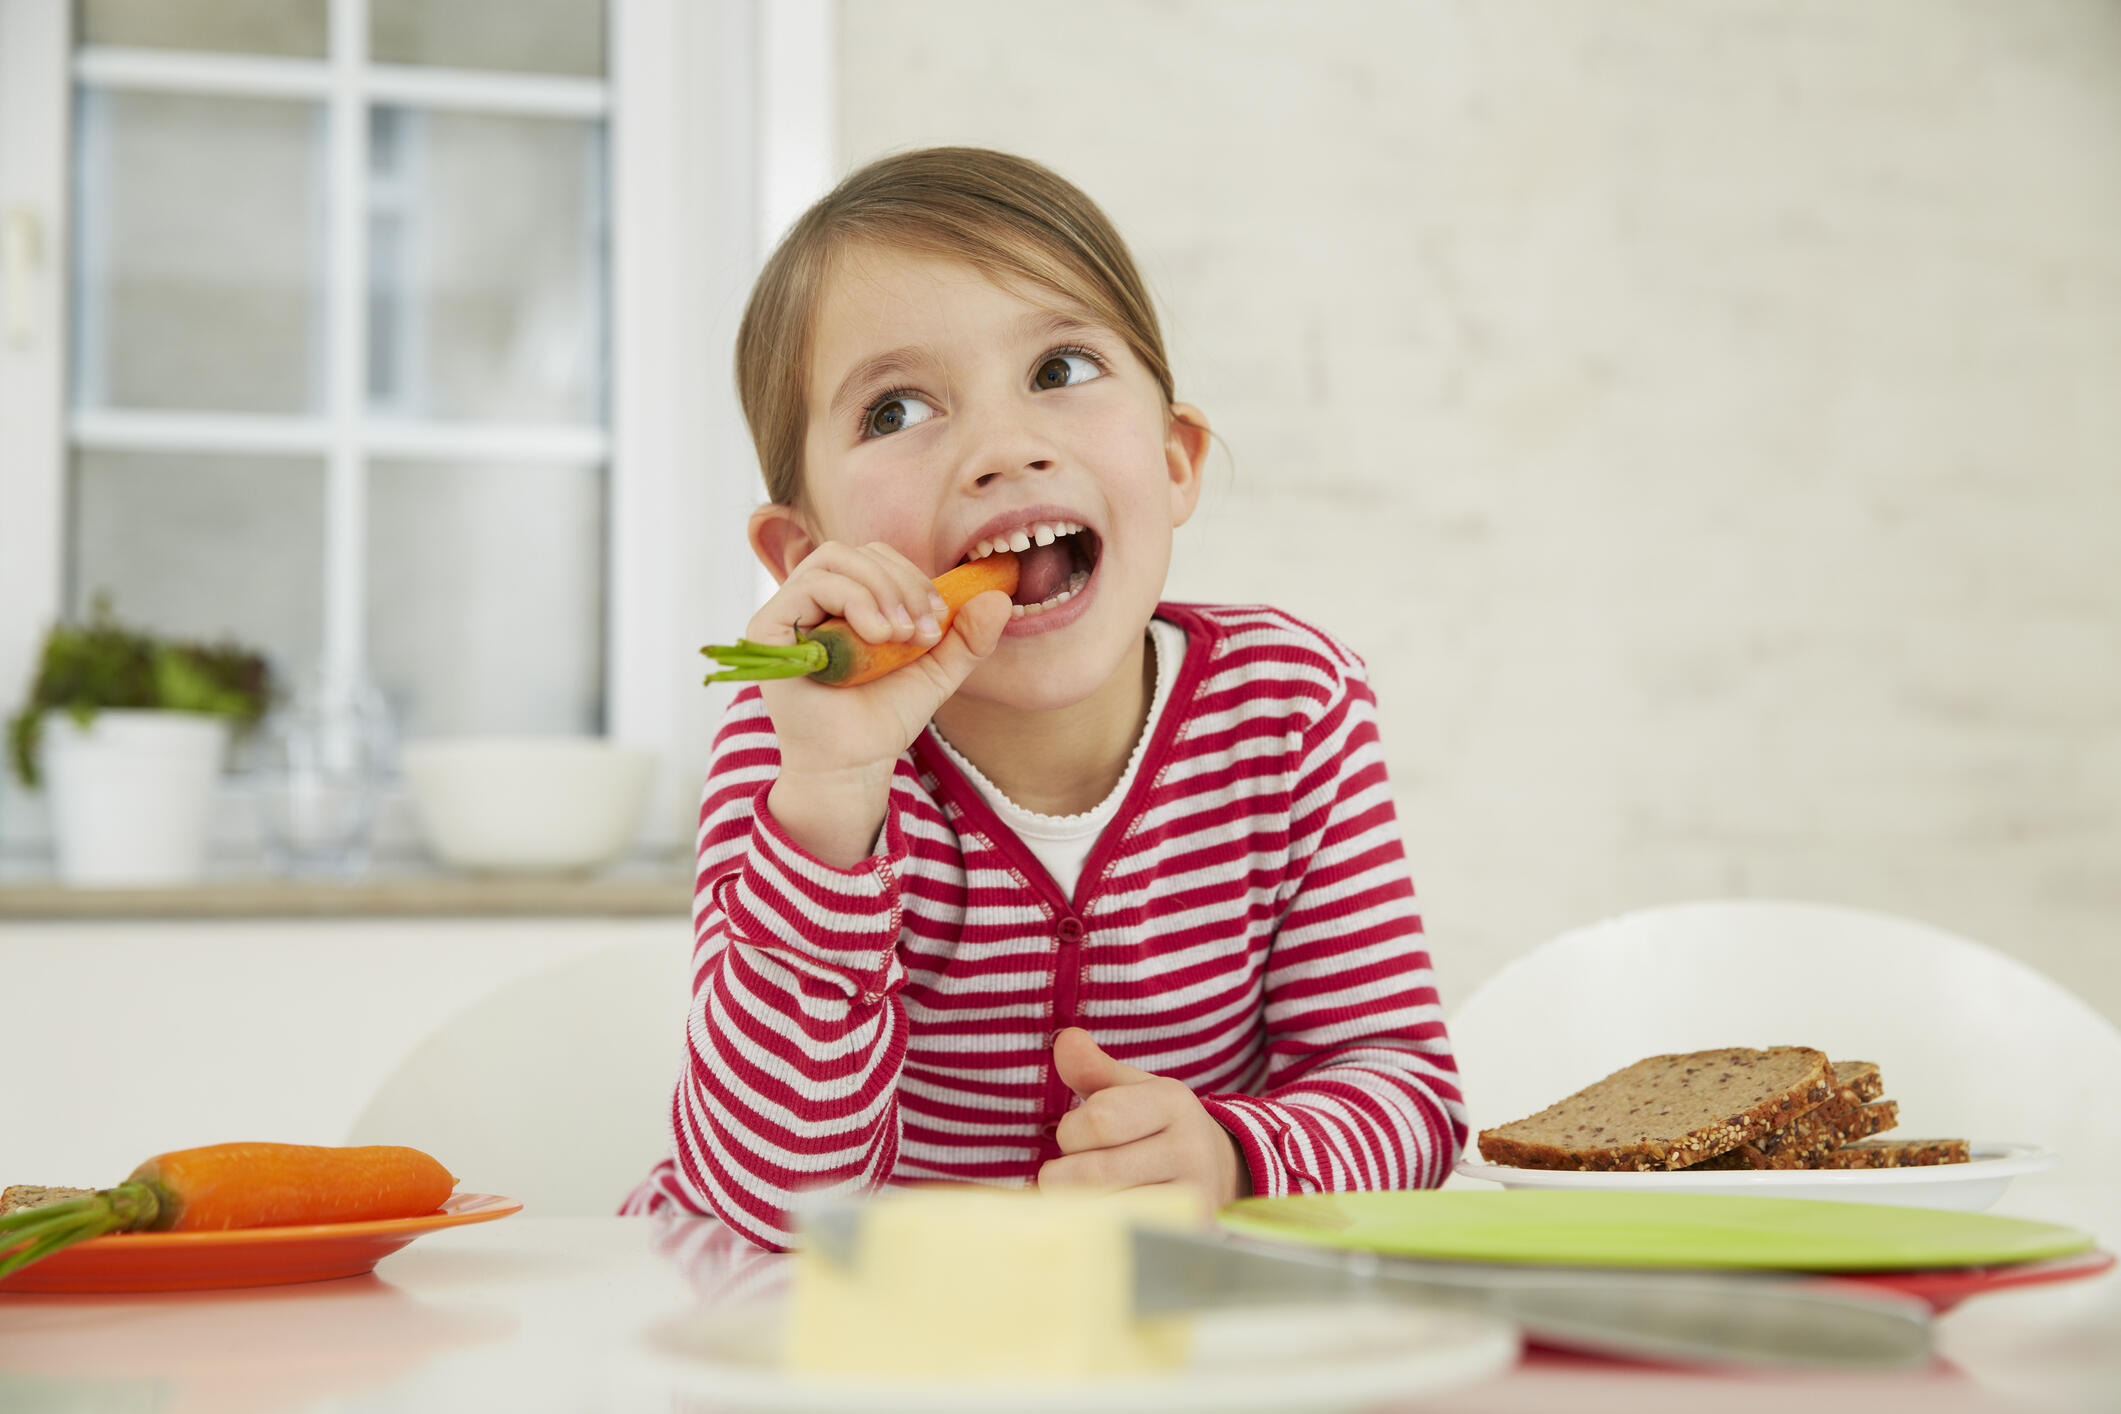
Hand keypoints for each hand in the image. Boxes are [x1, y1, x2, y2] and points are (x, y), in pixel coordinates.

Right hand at [750, 541, 1012, 865]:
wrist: (855, 763)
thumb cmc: (885, 717)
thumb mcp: (937, 670)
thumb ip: (967, 636)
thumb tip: (1000, 597)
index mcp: (847, 601)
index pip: (877, 557)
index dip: (912, 577)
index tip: (937, 620)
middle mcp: (812, 601)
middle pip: (857, 551)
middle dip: (901, 583)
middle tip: (921, 631)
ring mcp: (787, 611)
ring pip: (834, 559)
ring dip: (880, 590)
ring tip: (898, 636)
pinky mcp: (768, 627)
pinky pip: (810, 585)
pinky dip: (853, 601)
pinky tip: (876, 637)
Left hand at [1036, 1028, 1252, 1214]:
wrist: (1219, 1173)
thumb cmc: (1156, 1128)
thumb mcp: (1130, 1091)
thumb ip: (1093, 1069)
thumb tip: (1065, 1040)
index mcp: (1173, 1102)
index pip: (1098, 1119)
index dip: (1071, 1131)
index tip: (1077, 1135)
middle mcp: (1190, 1148)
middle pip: (1096, 1170)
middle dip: (1067, 1172)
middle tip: (1076, 1169)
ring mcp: (1193, 1197)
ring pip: (1105, 1208)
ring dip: (1080, 1204)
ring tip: (1090, 1192)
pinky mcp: (1186, 1234)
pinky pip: (1121, 1236)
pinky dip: (1096, 1229)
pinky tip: (1100, 1218)